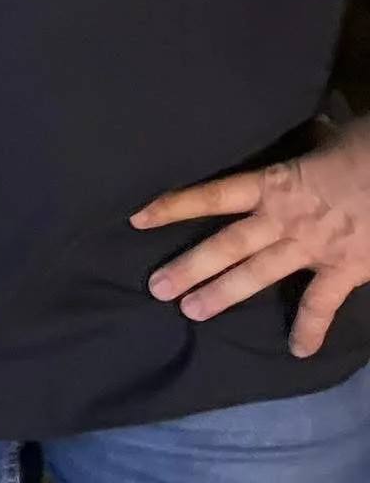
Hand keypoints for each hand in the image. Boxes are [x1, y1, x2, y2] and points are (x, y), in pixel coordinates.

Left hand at [132, 117, 369, 357]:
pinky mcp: (346, 269)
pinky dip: (310, 328)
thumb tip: (300, 131)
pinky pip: (322, 304)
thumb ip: (302, 145)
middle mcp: (283, 219)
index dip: (173, 206)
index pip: (211, 196)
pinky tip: (298, 351)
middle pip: (226, 245)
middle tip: (156, 289)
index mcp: (273, 183)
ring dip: (223, 295)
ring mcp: (312, 247)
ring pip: (257, 275)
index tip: (136, 219)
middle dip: (189, 267)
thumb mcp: (325, 137)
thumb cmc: (365, 147)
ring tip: (190, 313)